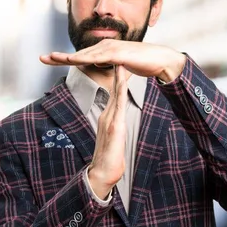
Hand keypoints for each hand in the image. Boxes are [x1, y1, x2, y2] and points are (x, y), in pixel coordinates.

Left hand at [40, 39, 186, 81]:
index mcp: (104, 50)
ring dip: (68, 57)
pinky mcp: (118, 53)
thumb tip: (100, 66)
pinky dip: (85, 59)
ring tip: (52, 58)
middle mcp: (105, 46)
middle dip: (60, 56)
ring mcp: (111, 48)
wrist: (160, 60)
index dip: (64, 58)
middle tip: (42, 58)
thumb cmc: (142, 62)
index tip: (48, 60)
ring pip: (85, 55)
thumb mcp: (120, 65)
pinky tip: (74, 60)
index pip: (81, 56)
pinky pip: (98, 57)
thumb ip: (108, 65)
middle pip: (78, 54)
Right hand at [87, 65, 127, 198]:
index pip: (114, 93)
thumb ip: (115, 127)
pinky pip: (118, 104)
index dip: (119, 77)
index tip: (124, 62)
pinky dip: (120, 90)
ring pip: (115, 92)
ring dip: (118, 75)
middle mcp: (107, 115)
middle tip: (122, 52)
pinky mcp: (114, 126)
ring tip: (123, 59)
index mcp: (107, 117)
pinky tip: (124, 80)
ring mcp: (109, 119)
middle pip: (113, 88)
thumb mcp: (114, 138)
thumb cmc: (110, 159)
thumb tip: (119, 120)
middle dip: (117, 70)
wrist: (102, 174)